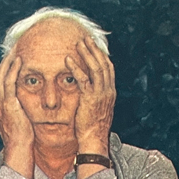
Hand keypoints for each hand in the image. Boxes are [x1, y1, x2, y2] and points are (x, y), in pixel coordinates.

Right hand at [0, 53, 33, 178]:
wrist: (18, 150)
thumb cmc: (24, 140)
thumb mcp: (22, 123)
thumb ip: (23, 112)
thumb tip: (31, 107)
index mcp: (0, 107)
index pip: (1, 84)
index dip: (5, 71)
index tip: (12, 60)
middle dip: (5, 62)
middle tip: (12, 49)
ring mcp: (1, 103)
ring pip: (1, 76)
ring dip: (8, 62)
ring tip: (15, 50)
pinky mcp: (8, 105)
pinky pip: (9, 83)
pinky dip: (12, 70)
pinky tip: (18, 61)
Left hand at [66, 36, 114, 156]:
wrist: (94, 140)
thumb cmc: (92, 128)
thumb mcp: (97, 110)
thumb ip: (94, 98)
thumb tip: (88, 92)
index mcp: (110, 93)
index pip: (109, 69)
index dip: (101, 56)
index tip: (94, 46)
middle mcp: (108, 91)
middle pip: (104, 64)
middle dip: (95, 50)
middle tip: (86, 39)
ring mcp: (101, 94)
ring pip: (96, 68)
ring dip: (87, 54)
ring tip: (79, 44)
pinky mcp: (91, 98)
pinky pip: (83, 79)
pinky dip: (76, 68)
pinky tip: (68, 60)